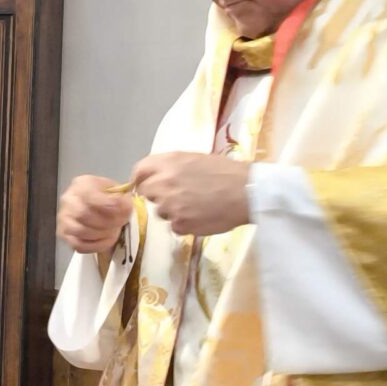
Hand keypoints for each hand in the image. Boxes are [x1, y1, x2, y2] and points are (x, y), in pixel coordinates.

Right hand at [57, 175, 130, 254]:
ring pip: (81, 231)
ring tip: (115, 231)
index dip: (109, 205)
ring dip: (103, 234)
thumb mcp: (114, 189)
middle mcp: (68, 200)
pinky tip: (106, 240)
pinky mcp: (65, 234)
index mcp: (81, 184)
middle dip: (107, 222)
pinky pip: (79, 245)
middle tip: (121, 223)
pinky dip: (96, 246)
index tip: (125, 210)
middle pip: (84, 214)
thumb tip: (126, 206)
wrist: (94, 205)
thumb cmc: (105, 196)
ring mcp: (64, 218)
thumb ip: (120, 197)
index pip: (90, 195)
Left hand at [129, 153, 252, 236]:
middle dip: (158, 196)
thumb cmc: (226, 172)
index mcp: (167, 162)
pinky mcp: (180, 224)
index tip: (150, 184)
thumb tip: (156, 177)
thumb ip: (171, 167)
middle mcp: (163, 183)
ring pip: (160, 212)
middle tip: (178, 196)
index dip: (143, 179)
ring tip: (196, 205)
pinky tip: (201, 216)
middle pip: (146, 193)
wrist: (247, 191)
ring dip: (172, 211)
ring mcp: (170, 206)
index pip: (139, 172)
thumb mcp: (194, 159)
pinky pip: (174, 226)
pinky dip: (185, 224)